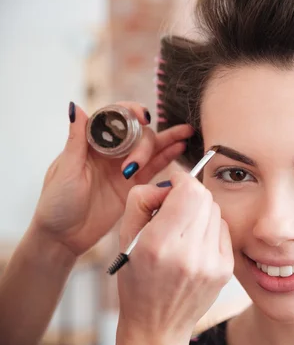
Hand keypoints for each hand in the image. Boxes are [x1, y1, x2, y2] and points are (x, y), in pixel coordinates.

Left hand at [32, 102, 193, 256]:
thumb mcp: (65, 169)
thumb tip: (75, 108)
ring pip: (150, 147)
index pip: (115, 118)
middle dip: (145, 143)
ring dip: (167, 139)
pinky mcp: (134, 184)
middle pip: (137, 133)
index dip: (131, 112)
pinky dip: (168, 157)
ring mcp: (124, 167)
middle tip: (134, 166)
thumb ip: (76, 139)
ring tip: (186, 132)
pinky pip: (154, 167)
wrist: (64, 236)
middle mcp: (110, 151)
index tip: (143, 117)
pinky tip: (180, 148)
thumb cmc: (56, 203)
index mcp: (91, 143)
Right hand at [116, 172, 233, 344]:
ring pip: (215, 211)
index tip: (173, 184)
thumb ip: (143, 199)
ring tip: (182, 231)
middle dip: (189, 194)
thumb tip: (170, 182)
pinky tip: (194, 244)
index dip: (182, 179)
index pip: (189, 191)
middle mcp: (188, 254)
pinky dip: (209, 229)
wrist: (158, 324)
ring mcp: (211, 263)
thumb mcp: (125, 237)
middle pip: (204, 197)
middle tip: (174, 207)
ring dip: (199, 212)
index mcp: (159, 244)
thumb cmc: (137, 279)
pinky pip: (223, 229)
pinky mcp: (225, 269)